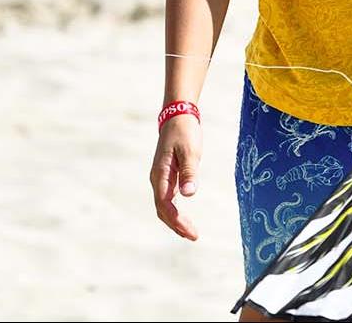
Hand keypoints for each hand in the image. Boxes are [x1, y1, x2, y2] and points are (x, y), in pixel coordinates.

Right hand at [150, 112, 202, 239]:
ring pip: (163, 205)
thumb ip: (190, 172)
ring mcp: (161, 178)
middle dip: (176, 225)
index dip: (177, 221)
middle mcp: (157, 178)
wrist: (177, 116)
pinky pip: (167, 199)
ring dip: (175, 220)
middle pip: (162, 209)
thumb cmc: (185, 132)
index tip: (192, 232)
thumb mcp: (191, 151)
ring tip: (190, 232)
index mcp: (160, 174)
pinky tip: (183, 218)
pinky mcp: (166, 175)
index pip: (165, 205)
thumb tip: (189, 194)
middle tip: (194, 236)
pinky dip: (174, 211)